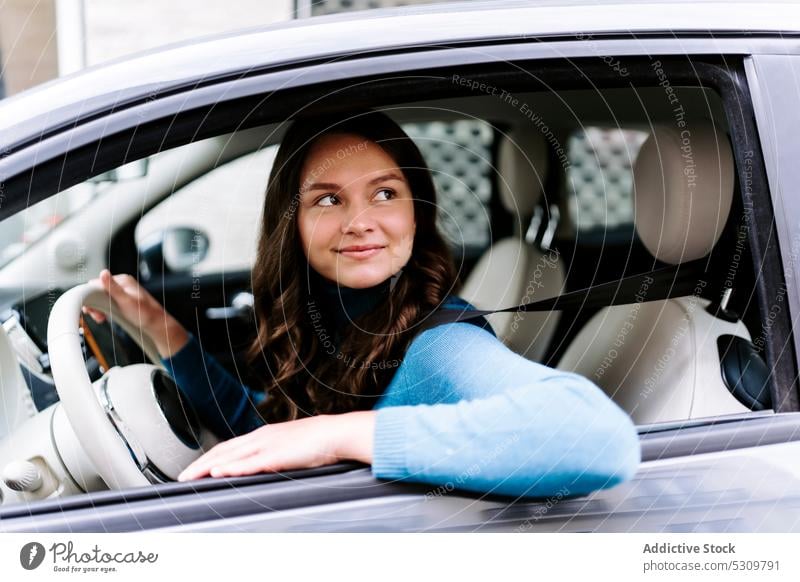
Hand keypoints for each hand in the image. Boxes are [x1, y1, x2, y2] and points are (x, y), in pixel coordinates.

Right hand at [83, 269, 188, 356]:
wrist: (156, 324)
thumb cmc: (145, 314)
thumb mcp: (126, 301)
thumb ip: (113, 288)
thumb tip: (103, 273)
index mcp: (123, 280)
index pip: (97, 283)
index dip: (90, 296)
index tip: (90, 308)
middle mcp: (122, 284)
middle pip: (98, 291)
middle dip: (94, 304)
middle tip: (96, 315)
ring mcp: (122, 292)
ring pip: (101, 298)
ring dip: (98, 308)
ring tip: (101, 318)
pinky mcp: (122, 301)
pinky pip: (107, 303)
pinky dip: (103, 310)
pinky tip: (105, 317)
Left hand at [177, 411, 375, 480]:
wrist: (336, 433)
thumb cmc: (318, 442)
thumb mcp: (289, 448)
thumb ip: (273, 455)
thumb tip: (263, 466)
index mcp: (264, 435)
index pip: (229, 446)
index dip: (209, 457)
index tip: (195, 468)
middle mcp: (261, 437)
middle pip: (223, 450)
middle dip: (200, 464)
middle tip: (182, 476)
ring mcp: (267, 445)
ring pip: (231, 456)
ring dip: (208, 466)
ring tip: (191, 477)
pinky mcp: (276, 454)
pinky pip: (249, 462)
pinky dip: (231, 467)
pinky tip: (219, 472)